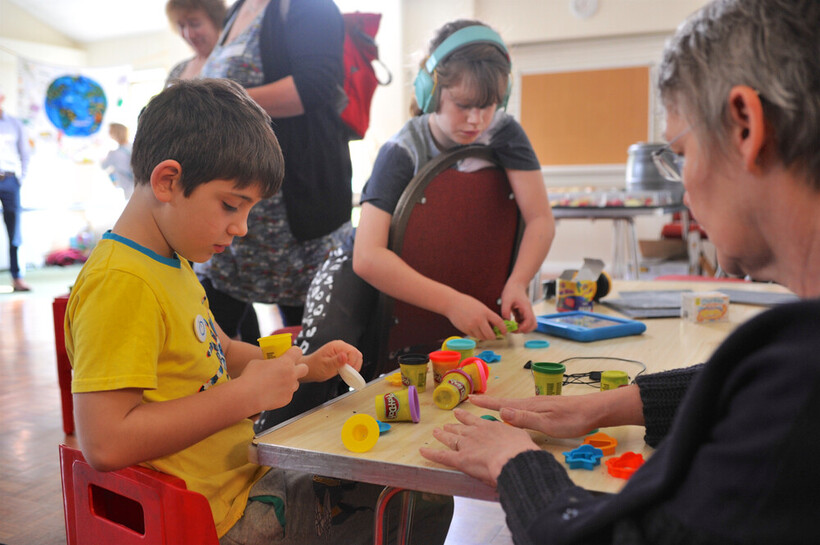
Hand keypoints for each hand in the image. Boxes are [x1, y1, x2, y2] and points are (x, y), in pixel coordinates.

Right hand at [239, 346, 307, 411]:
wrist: (247, 396)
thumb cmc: (250, 376)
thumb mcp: (258, 362)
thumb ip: (270, 362)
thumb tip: (271, 364)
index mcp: (285, 361)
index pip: (298, 351)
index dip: (294, 352)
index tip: (290, 354)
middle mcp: (291, 374)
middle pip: (305, 368)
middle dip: (299, 368)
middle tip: (290, 370)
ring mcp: (290, 387)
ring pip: (296, 383)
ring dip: (290, 383)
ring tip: (277, 384)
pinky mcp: (287, 399)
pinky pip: (288, 394)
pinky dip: (282, 394)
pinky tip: (271, 394)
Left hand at [302, 340, 362, 381]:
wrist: (309, 368)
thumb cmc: (315, 368)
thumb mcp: (325, 366)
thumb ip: (336, 361)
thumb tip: (345, 356)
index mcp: (336, 346)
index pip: (353, 352)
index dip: (352, 362)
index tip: (345, 370)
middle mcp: (341, 346)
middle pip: (357, 354)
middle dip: (354, 365)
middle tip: (346, 373)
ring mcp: (342, 350)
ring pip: (356, 357)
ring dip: (353, 366)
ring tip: (345, 373)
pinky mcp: (343, 355)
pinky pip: (353, 360)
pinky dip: (351, 367)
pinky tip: (345, 372)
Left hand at [419, 408, 539, 486]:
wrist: (514, 458)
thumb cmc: (521, 451)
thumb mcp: (520, 437)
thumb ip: (513, 437)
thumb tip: (514, 439)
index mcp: (490, 427)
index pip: (475, 421)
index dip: (467, 418)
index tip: (461, 413)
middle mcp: (475, 433)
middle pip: (461, 428)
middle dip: (454, 425)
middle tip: (448, 422)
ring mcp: (466, 445)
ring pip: (450, 439)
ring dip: (442, 435)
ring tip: (436, 431)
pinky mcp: (460, 459)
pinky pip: (442, 455)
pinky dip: (431, 453)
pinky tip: (422, 451)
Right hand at [444, 293, 506, 339]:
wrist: (452, 303)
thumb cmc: (467, 303)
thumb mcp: (481, 307)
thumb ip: (488, 315)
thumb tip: (495, 326)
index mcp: (485, 312)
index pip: (499, 322)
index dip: (503, 329)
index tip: (504, 331)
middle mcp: (479, 320)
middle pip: (491, 335)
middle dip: (494, 336)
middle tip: (494, 335)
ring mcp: (472, 326)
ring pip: (483, 337)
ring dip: (485, 337)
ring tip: (485, 332)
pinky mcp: (466, 330)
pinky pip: (475, 336)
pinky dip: (478, 335)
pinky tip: (476, 330)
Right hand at [469, 386, 643, 437]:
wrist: (594, 411)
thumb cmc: (573, 419)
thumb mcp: (548, 423)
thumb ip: (525, 418)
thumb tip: (501, 412)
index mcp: (529, 406)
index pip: (502, 404)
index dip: (486, 402)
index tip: (470, 398)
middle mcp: (531, 403)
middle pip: (504, 403)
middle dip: (487, 402)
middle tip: (471, 401)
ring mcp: (538, 405)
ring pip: (513, 406)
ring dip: (498, 406)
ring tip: (486, 407)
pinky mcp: (545, 409)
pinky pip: (522, 409)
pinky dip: (511, 410)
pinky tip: (512, 414)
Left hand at [500, 282, 536, 332]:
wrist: (516, 284)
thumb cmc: (512, 290)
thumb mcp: (506, 300)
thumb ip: (505, 311)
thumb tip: (506, 322)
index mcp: (526, 308)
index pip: (530, 321)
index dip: (523, 327)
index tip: (514, 329)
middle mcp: (528, 311)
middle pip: (533, 325)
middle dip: (524, 330)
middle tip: (514, 329)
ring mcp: (527, 312)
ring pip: (530, 325)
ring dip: (522, 328)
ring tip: (512, 326)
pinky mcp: (524, 313)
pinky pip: (524, 322)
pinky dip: (519, 324)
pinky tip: (512, 321)